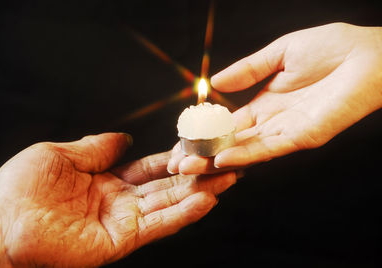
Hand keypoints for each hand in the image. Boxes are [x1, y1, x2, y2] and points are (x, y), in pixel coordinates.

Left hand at [0, 133, 235, 266]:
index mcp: (106, 180)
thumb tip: (125, 138)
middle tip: (226, 161)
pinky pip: (159, 225)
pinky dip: (184, 213)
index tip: (197, 144)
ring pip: (170, 205)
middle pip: (167, 186)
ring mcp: (123, 222)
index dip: (173, 156)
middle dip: (197, 174)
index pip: (150, 167)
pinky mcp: (121, 240)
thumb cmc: (19, 190)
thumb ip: (96, 148)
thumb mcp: (60, 155)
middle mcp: (120, 201)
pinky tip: (206, 200)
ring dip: (200, 191)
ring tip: (228, 177)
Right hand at [168, 23, 381, 173]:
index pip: (226, 124)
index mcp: (265, 105)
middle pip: (230, 143)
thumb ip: (247, 69)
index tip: (179, 139)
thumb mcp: (279, 54)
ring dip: (215, 160)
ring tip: (187, 166)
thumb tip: (214, 82)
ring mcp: (287, 132)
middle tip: (175, 163)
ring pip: (245, 151)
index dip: (202, 133)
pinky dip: (244, 155)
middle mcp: (272, 123)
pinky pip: (268, 149)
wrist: (371, 54)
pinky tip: (220, 159)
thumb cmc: (332, 48)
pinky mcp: (303, 137)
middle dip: (202, 154)